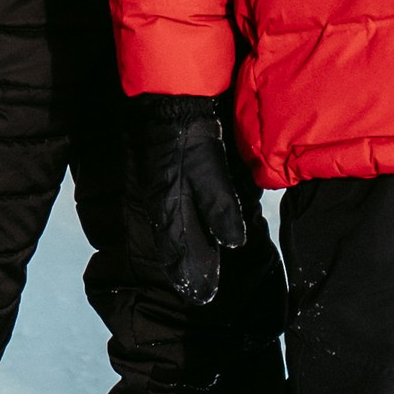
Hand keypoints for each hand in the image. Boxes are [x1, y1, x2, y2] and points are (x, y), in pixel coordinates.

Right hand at [122, 95, 247, 309]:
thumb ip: (219, 206)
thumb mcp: (207, 169)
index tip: (200, 296)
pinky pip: (176, 215)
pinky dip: (187, 231)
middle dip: (188, 269)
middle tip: (202, 294)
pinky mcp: (169, 178)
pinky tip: (200, 233)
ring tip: (201, 272)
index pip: (176, 251)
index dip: (188, 273)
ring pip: (175, 231)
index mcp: (168, 208)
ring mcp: (164, 191)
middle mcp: (162, 204)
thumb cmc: (190, 134)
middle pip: (175, 245)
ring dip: (188, 252)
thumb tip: (232, 243)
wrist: (170, 97)